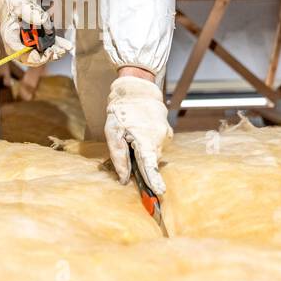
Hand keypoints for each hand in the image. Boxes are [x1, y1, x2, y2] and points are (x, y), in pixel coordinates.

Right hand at [0, 0, 71, 66]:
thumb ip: (30, 12)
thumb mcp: (20, 3)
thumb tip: (43, 21)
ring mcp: (28, 39)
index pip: (20, 54)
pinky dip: (57, 44)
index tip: (47, 54)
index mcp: (10, 36)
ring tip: (66, 48)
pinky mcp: (36, 35)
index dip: (34, 57)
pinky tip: (67, 45)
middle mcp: (19, 41)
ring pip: (41, 51)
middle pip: (32, 55)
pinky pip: (47, 42)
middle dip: (47, 55)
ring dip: (54, 51)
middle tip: (59, 52)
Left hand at [104, 75, 171, 194]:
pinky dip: (147, 144)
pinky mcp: (167, 131)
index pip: (150, 165)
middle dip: (140, 163)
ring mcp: (165, 134)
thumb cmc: (122, 109)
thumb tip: (124, 178)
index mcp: (146, 139)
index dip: (154, 180)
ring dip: (143, 151)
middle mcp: (160, 138)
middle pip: (150, 160)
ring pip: (153, 152)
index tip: (160, 192)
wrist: (137, 87)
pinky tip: (139, 132)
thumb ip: (118, 156)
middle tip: (127, 146)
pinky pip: (156, 144)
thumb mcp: (113, 131)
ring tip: (131, 135)